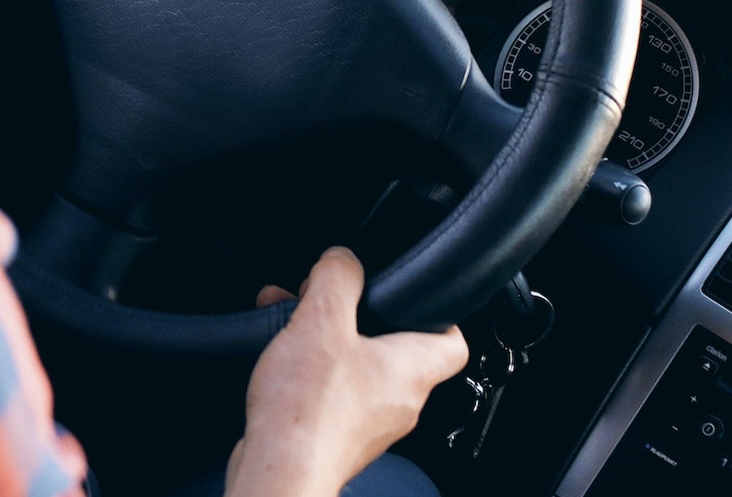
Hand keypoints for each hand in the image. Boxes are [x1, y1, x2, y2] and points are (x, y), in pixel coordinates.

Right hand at [224, 248, 468, 496]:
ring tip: (290, 322)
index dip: (439, 313)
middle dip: (357, 319)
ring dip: (326, 342)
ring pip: (357, 370)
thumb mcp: (321, 320)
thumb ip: (337, 278)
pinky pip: (332, 395)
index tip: (415, 296)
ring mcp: (370, 426)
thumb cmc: (308, 411)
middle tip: (328, 301)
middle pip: (394, 350)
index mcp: (412, 370)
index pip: (453, 342)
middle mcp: (399, 402)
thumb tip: (343, 259)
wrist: (279, 473)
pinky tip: (278, 360)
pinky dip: (309, 372)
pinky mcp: (337, 440)